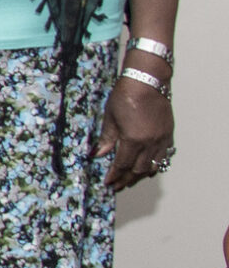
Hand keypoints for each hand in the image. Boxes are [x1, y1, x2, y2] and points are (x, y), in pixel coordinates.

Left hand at [96, 74, 173, 191]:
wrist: (147, 82)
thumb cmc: (125, 96)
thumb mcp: (110, 118)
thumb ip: (106, 139)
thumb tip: (98, 155)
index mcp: (133, 139)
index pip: (122, 165)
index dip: (114, 175)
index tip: (108, 183)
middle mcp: (150, 142)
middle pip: (138, 169)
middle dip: (126, 179)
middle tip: (117, 186)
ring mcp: (161, 139)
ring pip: (152, 165)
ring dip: (140, 175)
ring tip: (130, 181)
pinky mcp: (168, 134)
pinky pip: (164, 156)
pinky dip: (155, 165)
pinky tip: (148, 170)